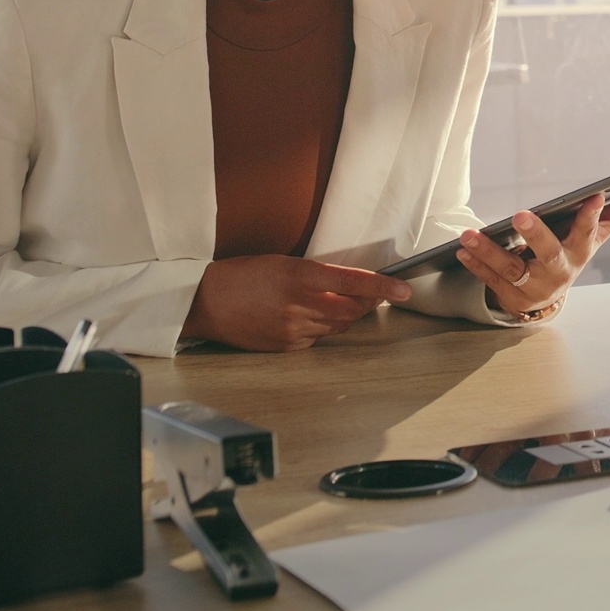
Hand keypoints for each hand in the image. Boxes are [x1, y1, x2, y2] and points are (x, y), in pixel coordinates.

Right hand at [182, 254, 412, 350]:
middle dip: (369, 303)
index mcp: (299, 277)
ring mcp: (294, 330)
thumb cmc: (240, 275)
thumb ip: (313, 274)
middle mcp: (301, 305)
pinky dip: (321, 328)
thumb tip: (343, 282)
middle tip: (378, 294)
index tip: (404, 288)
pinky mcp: (286, 347)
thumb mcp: (280, 263)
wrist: (205, 302)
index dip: (383, 286)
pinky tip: (308, 317)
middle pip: (352, 310)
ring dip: (345, 315)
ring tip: (339, 302)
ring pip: (337, 326)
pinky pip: (316, 339)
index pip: (354, 282)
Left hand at [455, 181, 609, 316]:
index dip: (591, 215)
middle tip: (520, 213)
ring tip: (469, 235)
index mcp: (580, 250)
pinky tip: (461, 250)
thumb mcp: (596, 233)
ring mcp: (533, 284)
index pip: (589, 231)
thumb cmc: (571, 251)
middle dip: (535, 234)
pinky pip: (490, 280)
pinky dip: (475, 265)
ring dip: (490, 251)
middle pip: (548, 252)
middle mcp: (558, 270)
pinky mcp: (509, 295)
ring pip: (511, 268)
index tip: (593, 195)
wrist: (546, 296)